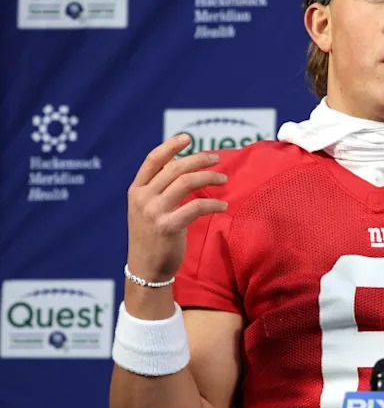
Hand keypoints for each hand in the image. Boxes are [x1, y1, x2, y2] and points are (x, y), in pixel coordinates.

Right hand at [126, 134, 228, 282]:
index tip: (188, 137)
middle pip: (175, 168)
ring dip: (209, 177)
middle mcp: (143, 198)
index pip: (153, 160)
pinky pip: (197, 206)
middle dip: (199, 159)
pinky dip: (214, 204)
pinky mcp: (168, 226)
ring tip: (223, 179)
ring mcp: (154, 212)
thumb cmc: (151, 236)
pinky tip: (223, 206)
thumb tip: (178, 162)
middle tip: (217, 159)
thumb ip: (158, 187)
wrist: (146, 269)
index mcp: (136, 190)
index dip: (170, 145)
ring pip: (187, 182)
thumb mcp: (146, 208)